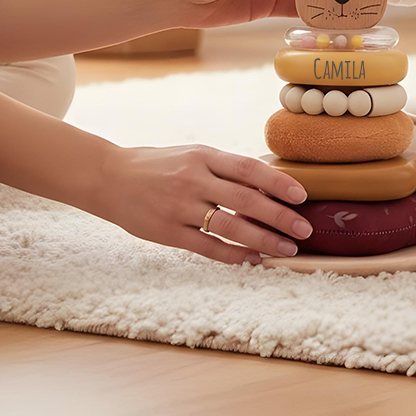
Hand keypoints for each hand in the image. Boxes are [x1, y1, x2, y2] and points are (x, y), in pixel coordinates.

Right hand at [98, 144, 312, 264]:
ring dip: (263, 240)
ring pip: (229, 226)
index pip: (248, 168)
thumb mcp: (194, 155)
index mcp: (204, 156)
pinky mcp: (167, 232)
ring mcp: (179, 207)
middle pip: (245, 200)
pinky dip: (233, 255)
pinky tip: (253, 260)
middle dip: (279, 216)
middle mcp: (193, 179)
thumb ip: (225, 168)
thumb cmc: (161, 165)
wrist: (110, 177)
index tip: (302, 195)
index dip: (277, 182)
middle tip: (304, 229)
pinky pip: (207, 247)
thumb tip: (270, 180)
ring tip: (287, 249)